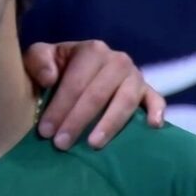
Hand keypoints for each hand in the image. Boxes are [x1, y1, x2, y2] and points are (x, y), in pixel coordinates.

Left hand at [23, 40, 165, 150]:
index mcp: (92, 50)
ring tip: (93, 144)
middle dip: (78, 121)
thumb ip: (38, 61)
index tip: (45, 132)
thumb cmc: (54, 67)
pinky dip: (157, 112)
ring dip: (109, 125)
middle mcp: (117, 60)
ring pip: (125, 101)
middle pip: (98, 94)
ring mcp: (135, 76)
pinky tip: (153, 126)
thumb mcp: (39, 57)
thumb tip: (50, 78)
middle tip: (61, 144)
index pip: (76, 82)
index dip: (60, 107)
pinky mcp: (147, 91)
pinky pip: (156, 101)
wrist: (73, 69)